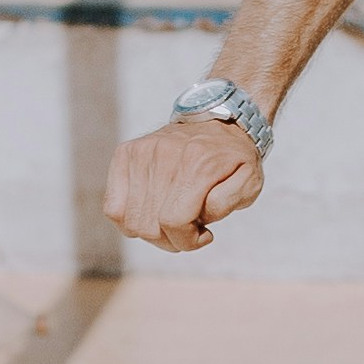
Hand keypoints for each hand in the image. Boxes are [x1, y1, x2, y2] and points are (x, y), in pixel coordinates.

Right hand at [104, 114, 263, 251]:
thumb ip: (228, 202)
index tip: (203, 235)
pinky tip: (151, 213)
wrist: (220, 122)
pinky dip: (129, 220)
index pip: (174, 221)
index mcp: (197, 163)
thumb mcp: (250, 182)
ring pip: (130, 221)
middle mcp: (164, 155)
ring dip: (153, 232)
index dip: (187, 241)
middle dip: (172, 240)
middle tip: (189, 228)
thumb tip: (197, 215)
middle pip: (149, 226)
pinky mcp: (125, 153)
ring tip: (172, 218)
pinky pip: (113, 207)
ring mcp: (140, 152)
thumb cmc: (235, 160)